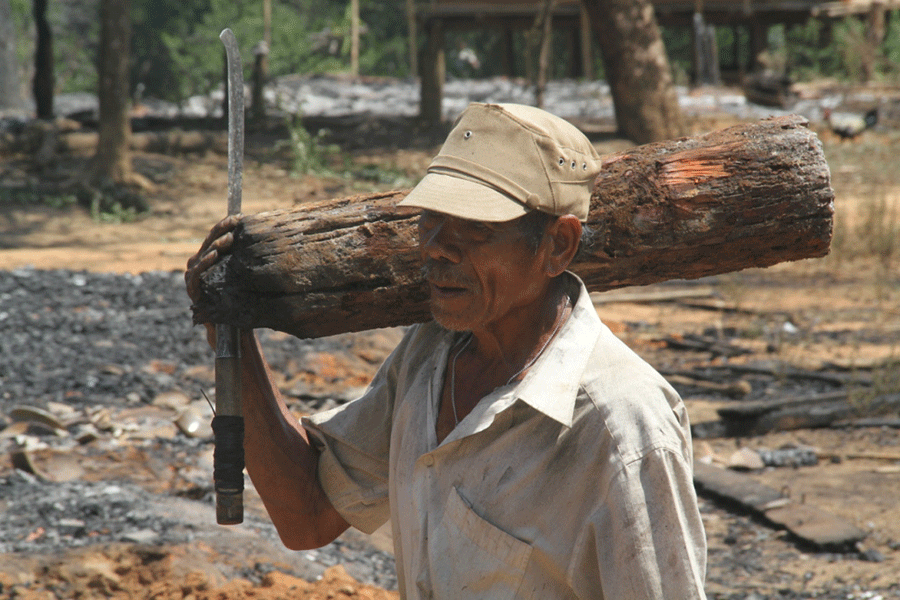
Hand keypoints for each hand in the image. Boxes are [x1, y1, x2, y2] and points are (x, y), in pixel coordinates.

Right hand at [185, 214, 241, 345]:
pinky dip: (203, 264)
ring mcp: (195, 278)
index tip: (240, 216)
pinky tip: (214, 255)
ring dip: (214, 246)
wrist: (238, 331)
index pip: (217, 236)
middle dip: (220, 232)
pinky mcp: (193, 291)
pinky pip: (195, 275)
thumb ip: (252, 260)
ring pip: (201, 256)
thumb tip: (270, 235)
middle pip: (208, 242)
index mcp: (215, 258)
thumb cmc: (247, 303)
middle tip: (233, 225)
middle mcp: (202, 265)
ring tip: (227, 240)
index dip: (226, 225)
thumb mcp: (252, 278)